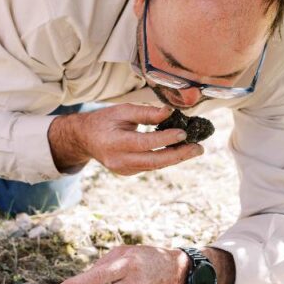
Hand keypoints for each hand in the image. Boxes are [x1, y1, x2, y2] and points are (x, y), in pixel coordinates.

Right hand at [49, 104, 202, 175]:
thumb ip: (145, 112)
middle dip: (178, 155)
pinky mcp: (128, 173)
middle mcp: (118, 160)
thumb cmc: (104, 120)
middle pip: (153, 161)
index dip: (164, 139)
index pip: (144, 142)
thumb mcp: (122, 110)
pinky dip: (165, 158)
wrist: (85, 139)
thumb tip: (170, 112)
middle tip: (199, 148)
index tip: (184, 133)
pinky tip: (178, 150)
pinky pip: (150, 166)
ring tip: (195, 149)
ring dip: (175, 158)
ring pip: (154, 166)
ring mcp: (123, 169)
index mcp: (114, 142)